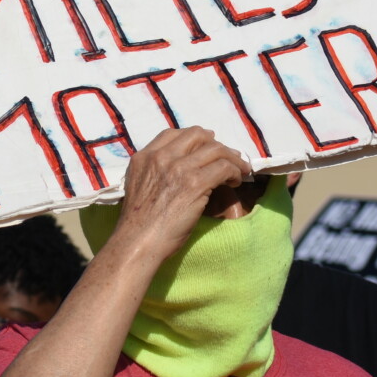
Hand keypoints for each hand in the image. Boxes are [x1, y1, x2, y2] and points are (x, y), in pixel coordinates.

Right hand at [109, 127, 250, 264]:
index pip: (173, 133)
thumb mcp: (137, 186)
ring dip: (232, 158)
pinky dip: (235, 172)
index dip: (195, 138)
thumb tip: (176, 170)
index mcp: (144, 157)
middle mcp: (161, 157)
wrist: (138, 242)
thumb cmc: (138, 224)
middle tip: (228, 157)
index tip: (207, 146)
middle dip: (217, 144)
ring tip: (239, 170)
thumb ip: (153, 172)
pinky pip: (224, 167)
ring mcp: (178, 168)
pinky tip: (236, 182)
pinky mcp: (194, 183)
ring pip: (216, 149)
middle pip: (198, 135)